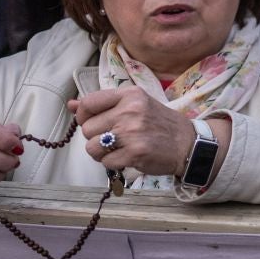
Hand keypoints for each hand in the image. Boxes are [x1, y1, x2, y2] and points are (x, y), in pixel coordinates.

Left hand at [69, 88, 194, 178]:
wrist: (188, 143)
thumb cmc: (159, 123)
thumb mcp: (135, 105)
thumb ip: (104, 104)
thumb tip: (71, 105)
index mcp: (130, 95)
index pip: (88, 103)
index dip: (84, 116)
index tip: (94, 122)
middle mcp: (130, 111)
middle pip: (87, 128)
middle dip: (96, 137)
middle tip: (115, 138)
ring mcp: (132, 133)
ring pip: (92, 147)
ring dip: (101, 153)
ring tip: (119, 149)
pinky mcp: (134, 153)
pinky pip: (106, 162)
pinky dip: (114, 163)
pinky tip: (128, 157)